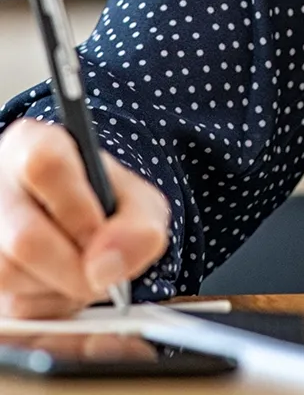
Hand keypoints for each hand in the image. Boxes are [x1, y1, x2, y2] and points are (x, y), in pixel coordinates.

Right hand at [0, 121, 169, 316]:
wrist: (80, 226)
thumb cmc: (104, 205)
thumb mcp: (137, 201)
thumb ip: (139, 226)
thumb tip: (108, 267)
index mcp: (33, 144)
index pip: (44, 165)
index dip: (78, 209)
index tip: (103, 234)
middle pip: (23, 237)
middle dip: (73, 267)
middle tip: (101, 272)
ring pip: (8, 276)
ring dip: (57, 290)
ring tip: (79, 272)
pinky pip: (7, 310)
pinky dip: (41, 310)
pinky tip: (57, 290)